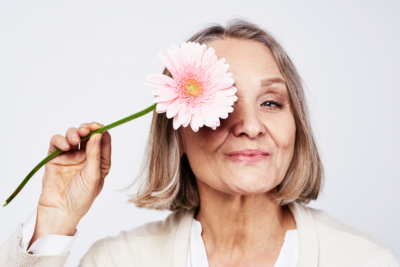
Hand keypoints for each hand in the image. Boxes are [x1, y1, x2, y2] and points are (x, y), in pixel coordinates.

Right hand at [29, 122, 110, 246]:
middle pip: (87, 134)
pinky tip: (64, 146)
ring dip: (73, 133)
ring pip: (72, 135)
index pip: (103, 140)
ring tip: (74, 141)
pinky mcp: (55, 158)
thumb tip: (98, 135)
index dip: (101, 130)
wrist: (60, 211)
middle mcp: (86, 157)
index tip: (98, 126)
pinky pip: (57, 143)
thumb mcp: (93, 176)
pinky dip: (59, 140)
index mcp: (100, 161)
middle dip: (86, 129)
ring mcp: (70, 156)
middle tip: (85, 130)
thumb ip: (95, 155)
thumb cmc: (81, 198)